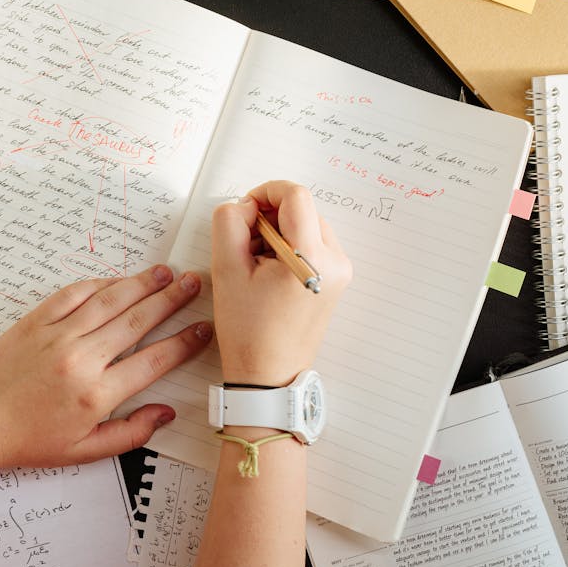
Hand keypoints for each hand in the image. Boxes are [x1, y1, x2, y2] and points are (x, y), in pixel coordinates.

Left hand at [0, 265, 209, 473]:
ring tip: (165, 272)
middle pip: (138, 321)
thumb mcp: (82, 452)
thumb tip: (166, 413)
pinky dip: (101, 284)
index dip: (185, 342)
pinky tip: (119, 279)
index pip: (154, 361)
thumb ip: (130, 433)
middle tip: (194, 283)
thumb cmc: (24, 441)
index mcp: (95, 395)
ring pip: (111, 301)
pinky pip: (75, 294)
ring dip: (142, 284)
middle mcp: (81, 360)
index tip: (204, 329)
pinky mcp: (37, 321)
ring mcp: (58, 336)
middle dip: (171, 300)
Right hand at [211, 180, 350, 385]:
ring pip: (307, 225)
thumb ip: (229, 221)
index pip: (296, 196)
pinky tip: (270, 271)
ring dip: (279, 231)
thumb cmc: (248, 330)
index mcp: (311, 257)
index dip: (266, 191)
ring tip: (256, 263)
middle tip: (245, 245)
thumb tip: (246, 205)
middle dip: (270, 216)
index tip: (246, 209)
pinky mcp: (337, 279)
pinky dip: (290, 246)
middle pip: (303, 209)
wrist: (269, 375)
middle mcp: (335, 260)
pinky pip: (313, 244)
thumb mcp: (226, 268)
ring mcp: (341, 271)